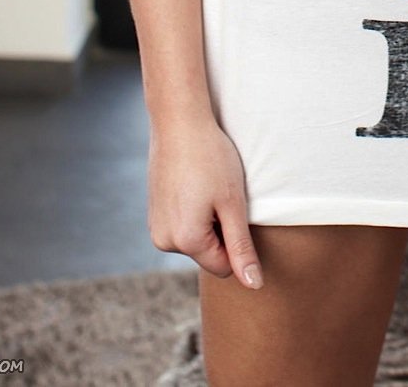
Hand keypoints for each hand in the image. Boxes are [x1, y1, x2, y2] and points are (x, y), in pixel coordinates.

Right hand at [147, 110, 264, 287]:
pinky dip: (193, 212)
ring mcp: (155, 227)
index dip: (236, 239)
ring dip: (207, 220)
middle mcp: (164, 241)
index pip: (224, 266)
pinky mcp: (153, 214)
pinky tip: (194, 184)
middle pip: (209, 254)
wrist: (179, 121)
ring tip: (206, 186)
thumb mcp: (233, 204)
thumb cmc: (211, 158)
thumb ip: (242, 248)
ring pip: (196, 240)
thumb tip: (254, 286)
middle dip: (220, 230)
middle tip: (219, 193)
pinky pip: (182, 227)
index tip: (234, 207)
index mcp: (185, 241)